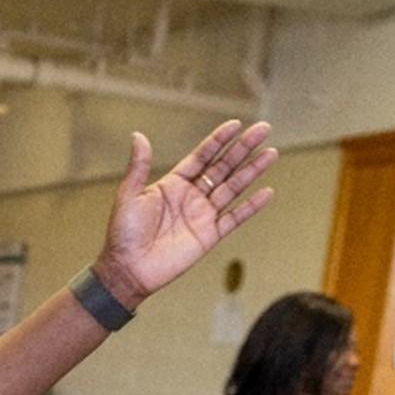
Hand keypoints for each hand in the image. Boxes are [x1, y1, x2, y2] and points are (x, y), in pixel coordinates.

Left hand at [93, 120, 276, 309]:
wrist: (128, 269)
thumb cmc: (123, 233)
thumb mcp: (129, 196)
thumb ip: (138, 167)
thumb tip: (138, 136)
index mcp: (173, 183)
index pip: (202, 156)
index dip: (218, 141)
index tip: (236, 125)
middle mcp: (191, 196)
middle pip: (223, 167)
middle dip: (243, 148)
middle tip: (263, 129)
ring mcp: (202, 215)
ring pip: (233, 188)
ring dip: (252, 171)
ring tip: (271, 153)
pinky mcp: (209, 235)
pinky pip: (234, 218)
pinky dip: (251, 206)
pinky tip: (267, 192)